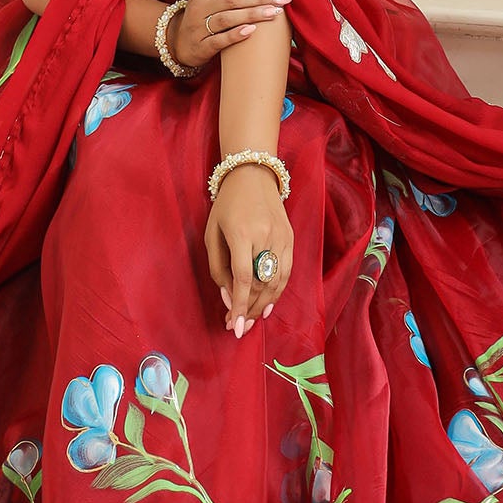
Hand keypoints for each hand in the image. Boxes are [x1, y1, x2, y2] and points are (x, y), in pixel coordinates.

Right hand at [171, 0, 290, 69]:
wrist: (177, 44)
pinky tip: (252, 31)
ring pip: (227, 18)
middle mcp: (199, 7)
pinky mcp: (201, 47)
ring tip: (274, 12)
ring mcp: (199, 27)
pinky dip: (235, 35)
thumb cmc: (199, 16)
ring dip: (252, 14)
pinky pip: (219, 40)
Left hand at [203, 164, 292, 336]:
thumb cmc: (226, 206)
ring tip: (252, 319)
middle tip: (240, 327)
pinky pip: (286, 271)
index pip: (244, 278)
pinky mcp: (290, 238)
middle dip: (251, 310)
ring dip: (265, 305)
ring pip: (277, 281)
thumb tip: (229, 299)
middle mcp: (265, 236)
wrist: (253, 175)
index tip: (235, 326)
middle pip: (262, 284)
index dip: (241, 305)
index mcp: (242, 233)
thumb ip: (219, 268)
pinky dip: (278, 291)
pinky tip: (269, 304)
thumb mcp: (212, 233)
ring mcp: (282, 237)